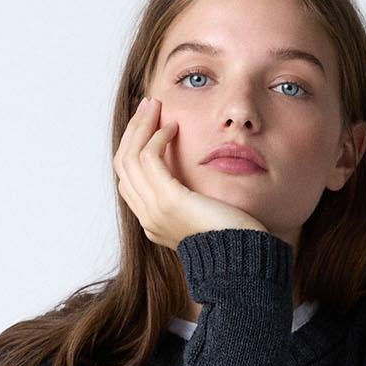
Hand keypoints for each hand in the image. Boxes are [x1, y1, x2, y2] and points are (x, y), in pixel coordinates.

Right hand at [114, 96, 268, 248]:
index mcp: (153, 223)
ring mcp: (154, 211)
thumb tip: (192, 183)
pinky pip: (150, 159)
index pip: (128, 179)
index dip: (133, 147)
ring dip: (141, 126)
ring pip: (130, 157)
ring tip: (155, 106)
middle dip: (133, 131)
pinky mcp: (169, 201)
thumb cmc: (233, 238)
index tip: (148, 124)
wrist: (242, 260)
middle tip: (147, 106)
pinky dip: (157, 138)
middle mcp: (147, 218)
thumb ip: (191, 200)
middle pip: (123, 165)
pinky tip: (173, 127)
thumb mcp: (204, 216)